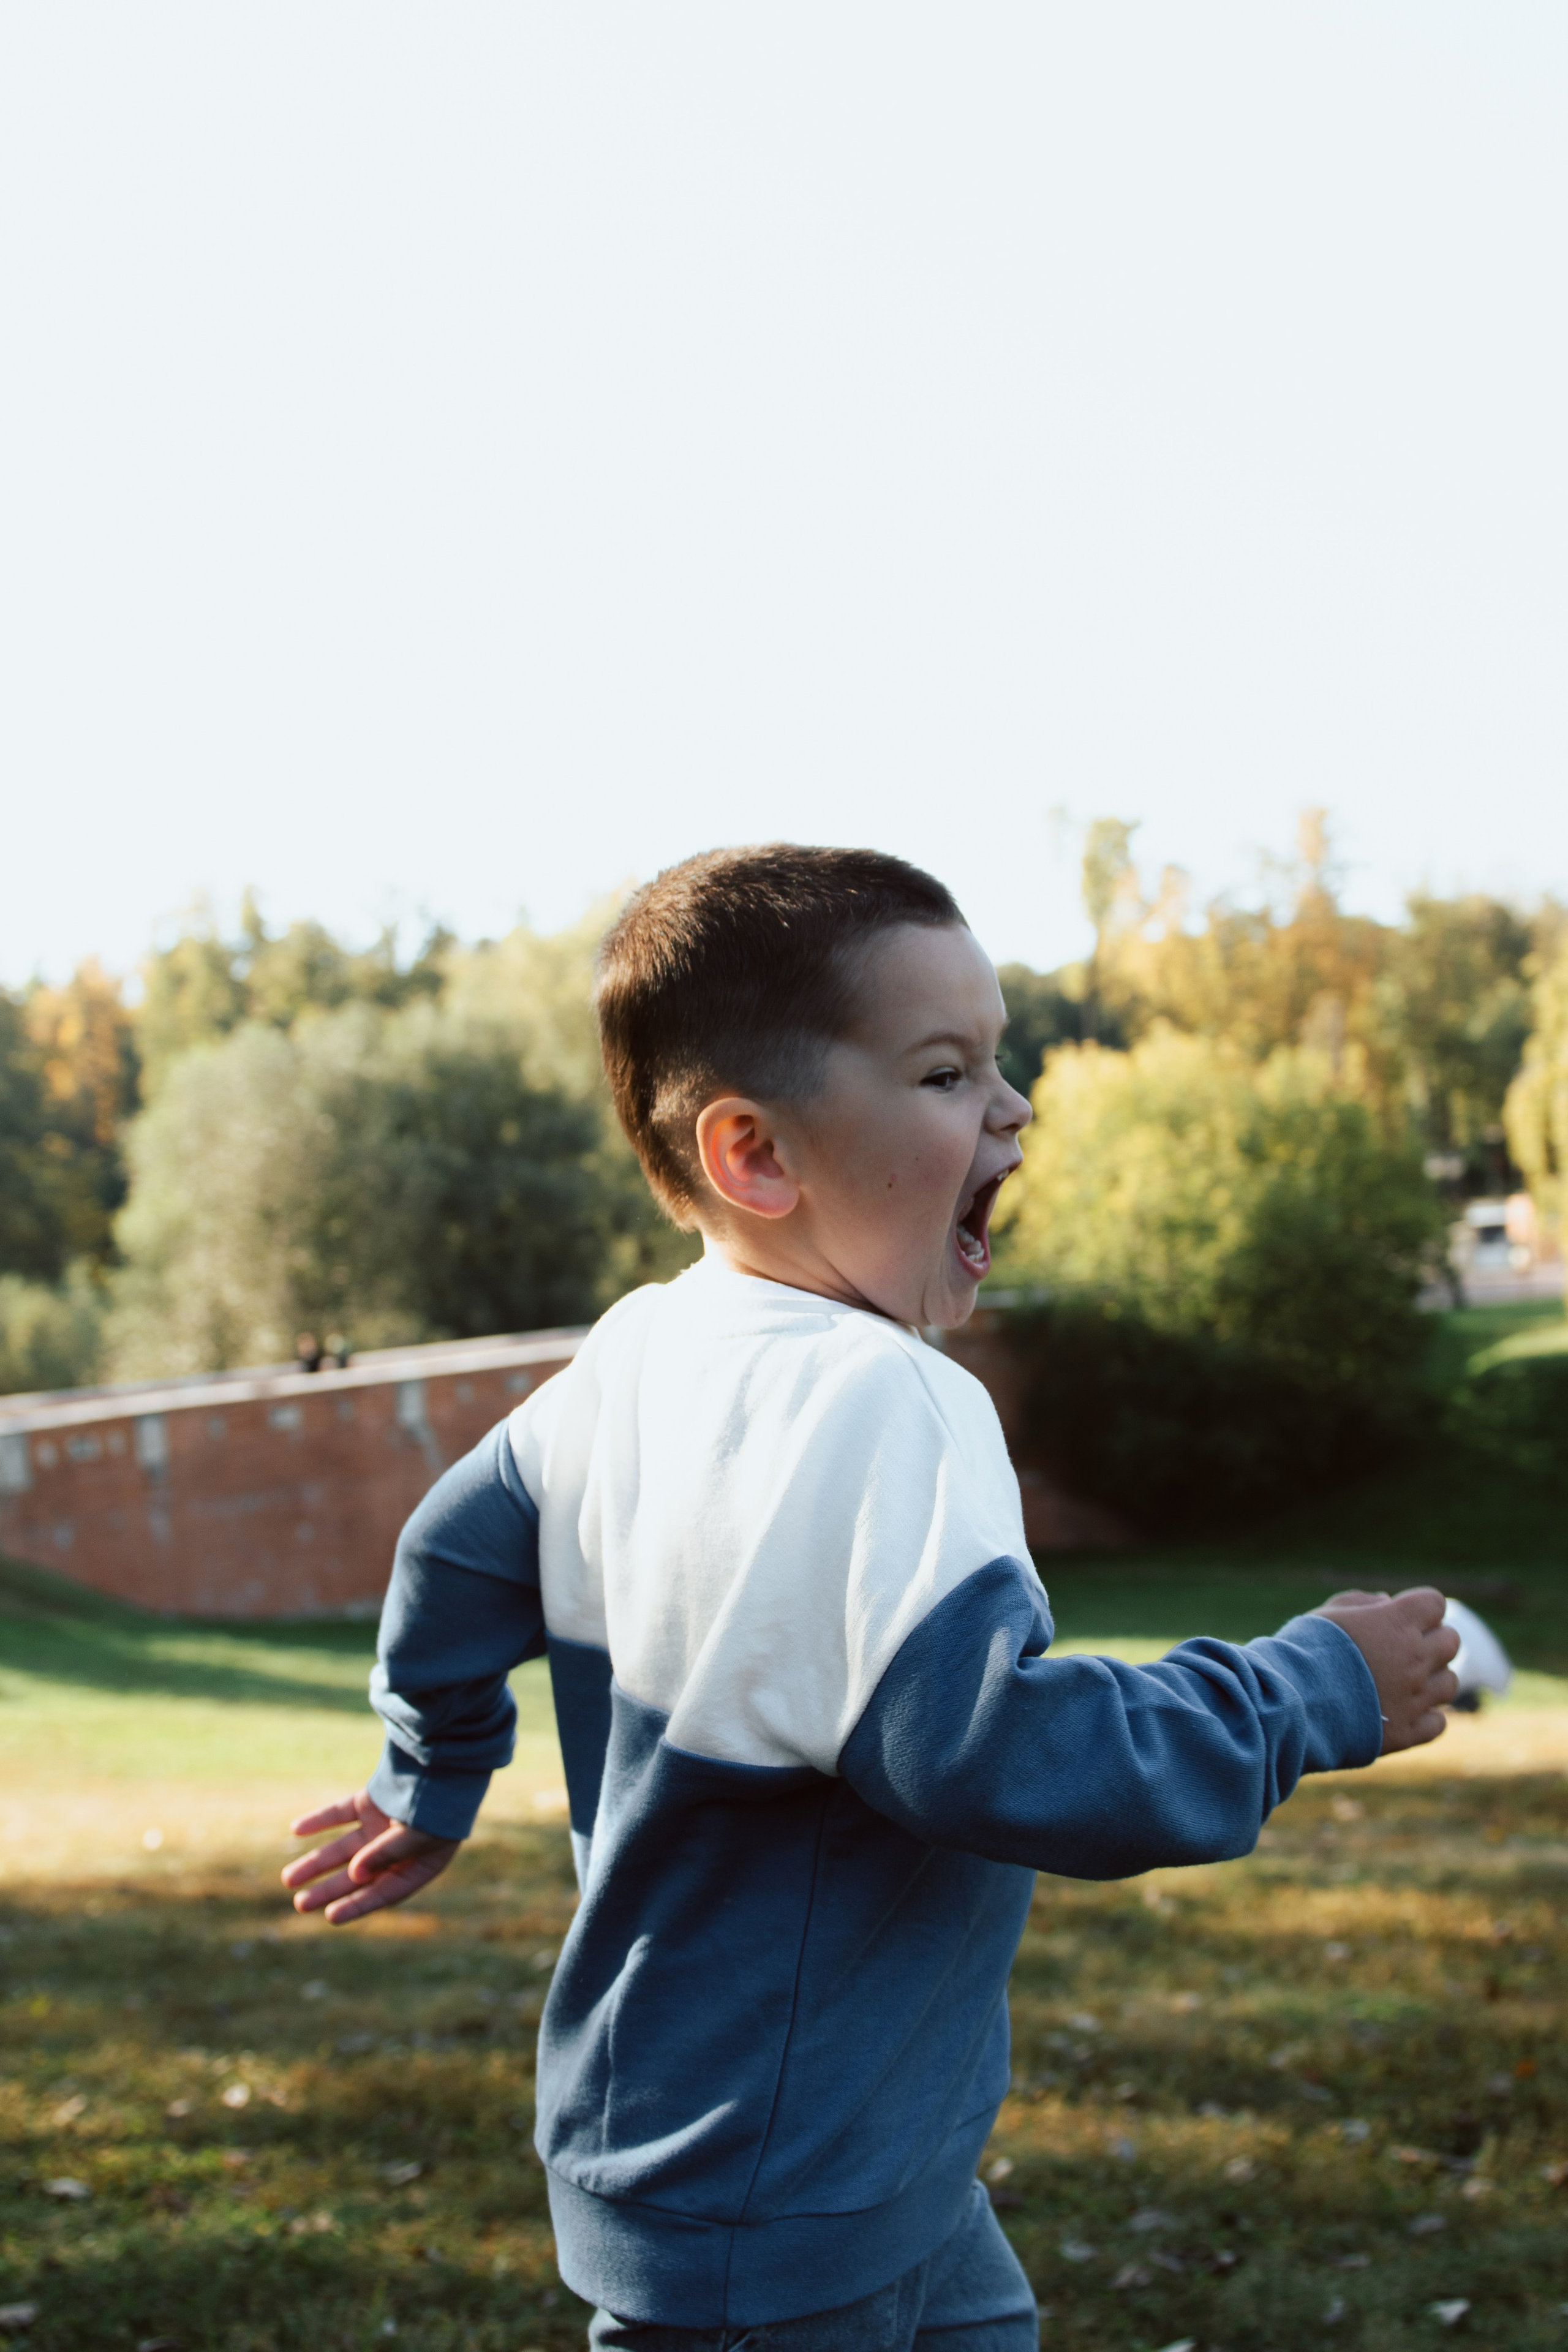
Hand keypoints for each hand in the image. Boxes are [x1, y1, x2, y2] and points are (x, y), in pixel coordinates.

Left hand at [281, 1790, 459, 1925]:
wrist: (447, 1758)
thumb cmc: (439, 1804)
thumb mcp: (418, 1836)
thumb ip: (386, 1855)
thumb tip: (353, 1876)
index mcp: (417, 1865)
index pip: (383, 1892)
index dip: (357, 1905)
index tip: (330, 1916)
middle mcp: (396, 1850)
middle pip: (356, 1876)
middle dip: (327, 1890)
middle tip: (300, 1904)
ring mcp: (381, 1825)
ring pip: (342, 1849)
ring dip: (316, 1862)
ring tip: (288, 1879)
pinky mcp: (370, 1802)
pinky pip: (340, 1814)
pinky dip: (318, 1820)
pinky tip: (296, 1829)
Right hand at [1315, 1586, 1459, 1753]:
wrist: (1293, 1703)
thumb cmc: (1304, 1651)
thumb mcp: (1327, 1614)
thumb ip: (1361, 1602)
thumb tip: (1388, 1602)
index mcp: (1396, 1622)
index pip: (1434, 1603)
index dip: (1419, 1609)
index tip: (1400, 1617)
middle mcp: (1415, 1658)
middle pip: (1451, 1641)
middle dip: (1432, 1640)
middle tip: (1405, 1649)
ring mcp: (1415, 1697)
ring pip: (1450, 1682)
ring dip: (1433, 1679)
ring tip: (1404, 1682)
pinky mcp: (1408, 1732)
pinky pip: (1438, 1722)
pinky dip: (1426, 1716)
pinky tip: (1403, 1711)